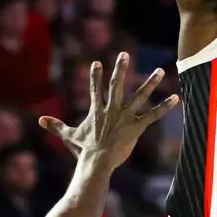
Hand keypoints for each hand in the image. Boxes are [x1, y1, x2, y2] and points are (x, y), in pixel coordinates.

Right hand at [41, 54, 177, 167]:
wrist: (95, 162)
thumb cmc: (83, 151)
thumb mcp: (68, 136)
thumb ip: (56, 126)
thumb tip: (40, 120)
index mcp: (97, 110)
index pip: (95, 89)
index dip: (95, 75)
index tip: (97, 63)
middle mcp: (111, 109)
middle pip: (117, 84)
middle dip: (121, 68)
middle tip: (124, 54)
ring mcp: (125, 116)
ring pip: (140, 96)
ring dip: (151, 82)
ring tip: (160, 70)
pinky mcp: (136, 127)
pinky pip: (153, 115)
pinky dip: (165, 107)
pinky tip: (176, 98)